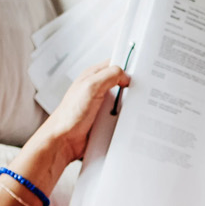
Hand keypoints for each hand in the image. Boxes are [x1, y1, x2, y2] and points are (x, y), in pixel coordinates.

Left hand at [20, 62, 129, 179]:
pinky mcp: (104, 120)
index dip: (127, 66)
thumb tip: (125, 75)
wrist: (64, 141)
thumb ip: (109, 76)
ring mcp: (101, 105)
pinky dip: (125, 119)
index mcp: (92, 77)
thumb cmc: (70, 115)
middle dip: (131, 88)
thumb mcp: (91, 87)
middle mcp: (96, 90)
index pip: (114, 64)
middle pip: (121, 83)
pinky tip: (127, 122)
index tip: (140, 71)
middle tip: (140, 91)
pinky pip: (120, 117)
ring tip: (134, 108)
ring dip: (128, 106)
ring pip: (123, 101)